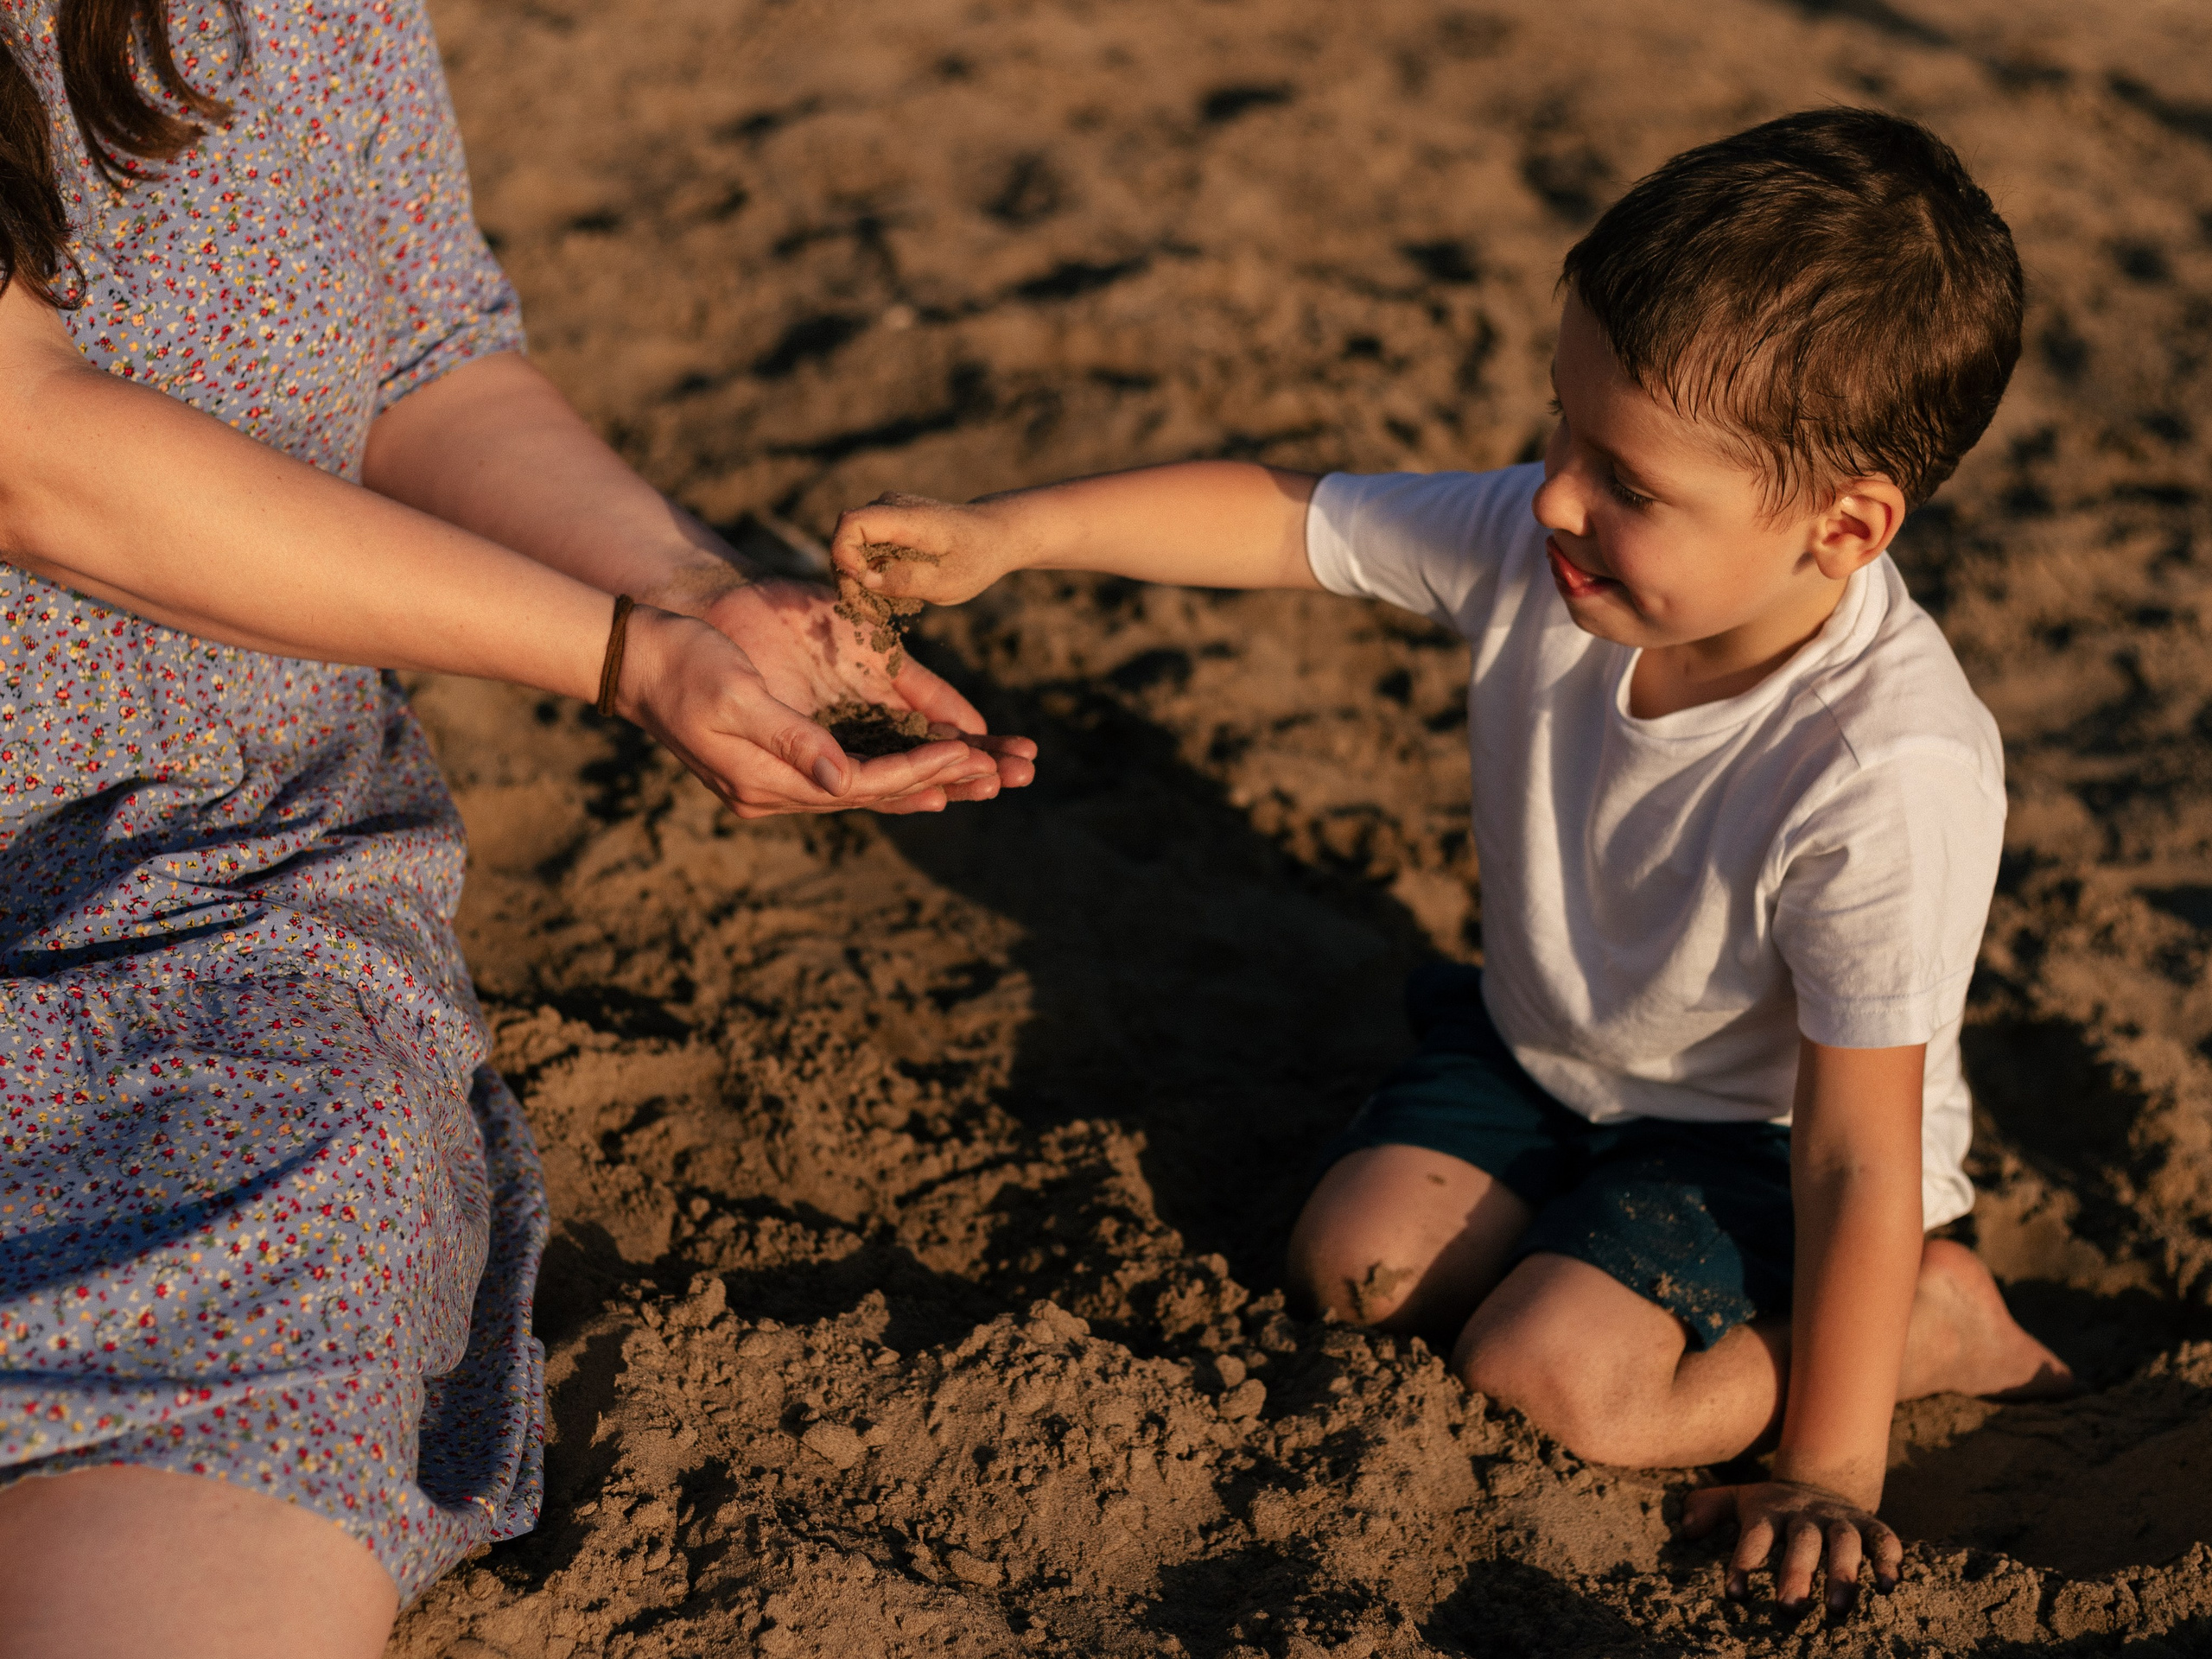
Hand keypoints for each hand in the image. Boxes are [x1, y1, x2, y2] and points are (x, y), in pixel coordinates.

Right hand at [616, 581, 1034, 817]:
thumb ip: (791, 739)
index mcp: (767, 781)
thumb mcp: (736, 696)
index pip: (862, 786)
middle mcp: (777, 790)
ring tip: (982, 778)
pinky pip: (849, 772)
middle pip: (875, 794)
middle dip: (939, 782)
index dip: (917, 771)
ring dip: (926, 781)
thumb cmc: (684, 664)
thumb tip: (841, 781)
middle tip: (1000, 777)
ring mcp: (777, 780)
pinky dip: (891, 770)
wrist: (634, 657)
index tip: (966, 755)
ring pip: (868, 787)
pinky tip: (927, 769)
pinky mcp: (780, 759)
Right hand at [828, 491, 1028, 606]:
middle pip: (846, 539)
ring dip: (858, 581)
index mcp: (909, 517)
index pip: (852, 523)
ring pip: (851, 546)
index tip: (862, 581)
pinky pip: (864, 548)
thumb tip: (865, 580)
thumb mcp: (948, 582)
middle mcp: (890, 506)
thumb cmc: (976, 559)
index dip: (844, 554)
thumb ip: (906, 580)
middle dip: (849, 580)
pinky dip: (868, 574)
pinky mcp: (888, 524)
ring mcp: (887, 512)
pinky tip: (887, 595)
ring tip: (881, 611)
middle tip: (873, 614)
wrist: (993, 535)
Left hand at [1681, 1479, 1901, 1614]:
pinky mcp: (1870, 1524)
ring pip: (1844, 1542)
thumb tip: (1686, 1528)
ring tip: (1837, 1610)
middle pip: (1802, 1542)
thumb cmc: (1772, 1507)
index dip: (1744, 1562)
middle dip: (1796, 1574)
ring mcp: (1840, 1518)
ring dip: (1843, 1574)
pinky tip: (1888, 1585)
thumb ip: (1709, 1508)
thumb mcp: (1739, 1499)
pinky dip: (1889, 1558)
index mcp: (1771, 1512)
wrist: (1821, 1480)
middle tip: (1788, 1610)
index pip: (1755, 1537)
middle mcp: (1806, 1515)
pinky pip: (1884, 1537)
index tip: (1735, 1595)